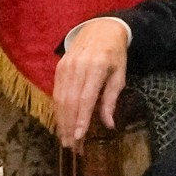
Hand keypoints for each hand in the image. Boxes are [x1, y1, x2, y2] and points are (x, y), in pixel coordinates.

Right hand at [53, 19, 131, 148]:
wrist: (100, 29)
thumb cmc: (114, 55)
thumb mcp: (119, 76)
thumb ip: (111, 100)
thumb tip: (109, 125)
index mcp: (97, 67)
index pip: (86, 98)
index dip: (81, 119)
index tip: (79, 137)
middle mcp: (78, 67)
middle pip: (70, 101)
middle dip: (69, 126)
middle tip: (72, 146)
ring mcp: (65, 67)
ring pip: (60, 99)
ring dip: (62, 121)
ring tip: (65, 140)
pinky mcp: (59, 68)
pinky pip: (56, 93)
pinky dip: (58, 110)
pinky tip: (61, 123)